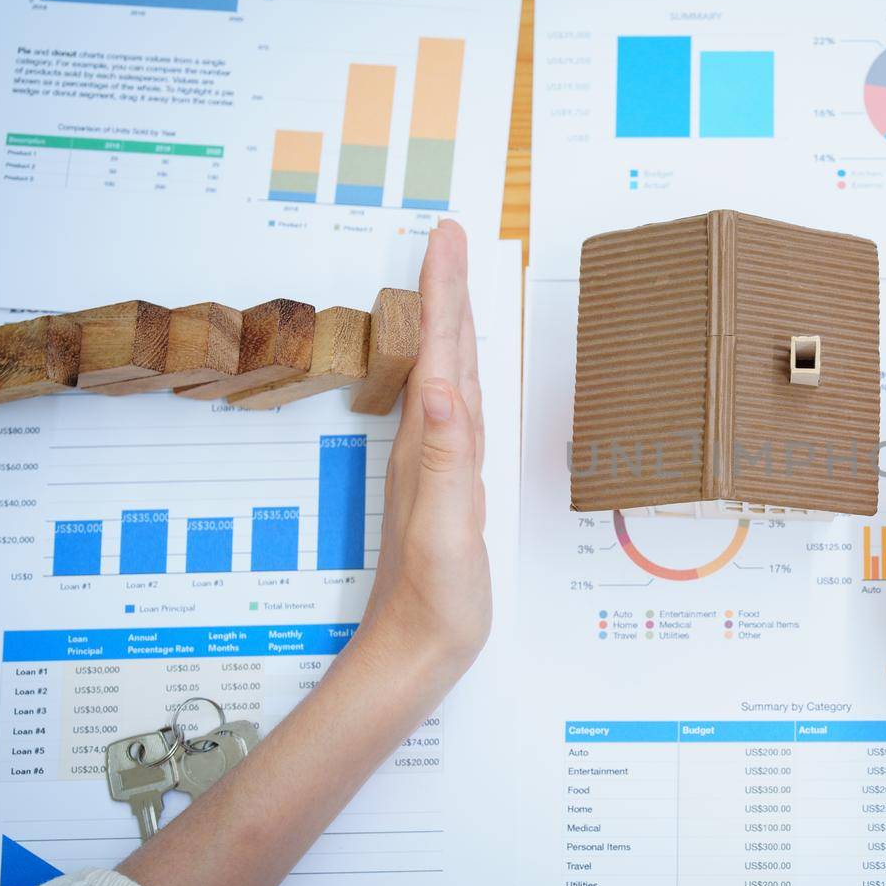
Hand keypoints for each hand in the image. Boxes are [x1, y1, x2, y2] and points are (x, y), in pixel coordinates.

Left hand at [358, 219, 489, 678]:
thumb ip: (448, 456)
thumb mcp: (447, 524)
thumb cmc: (434, 594)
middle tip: (451, 238)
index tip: (446, 237)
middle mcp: (430, 443)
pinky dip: (467, 378)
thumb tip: (446, 388)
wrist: (416, 648)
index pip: (438, 351)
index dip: (443, 290)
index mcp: (430, 442)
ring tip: (458, 286)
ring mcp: (440, 463)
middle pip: (441, 350)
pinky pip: (462, 413)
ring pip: (450, 376)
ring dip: (454, 326)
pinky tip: (469, 379)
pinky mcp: (454, 486)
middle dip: (446, 290)